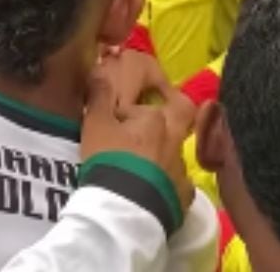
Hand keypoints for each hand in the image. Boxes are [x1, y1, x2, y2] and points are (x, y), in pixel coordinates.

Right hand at [79, 48, 195, 213]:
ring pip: (176, 153)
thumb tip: (101, 70)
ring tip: (143, 172)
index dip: (129, 116)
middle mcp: (175, 139)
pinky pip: (179, 185)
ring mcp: (182, 168)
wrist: (126, 208)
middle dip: (169, 118)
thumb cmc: (109, 161)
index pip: (143, 109)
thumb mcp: (95, 126)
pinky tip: (154, 193)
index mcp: (155, 119)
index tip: (116, 126)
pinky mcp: (184, 195)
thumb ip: (99, 97)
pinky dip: (168, 186)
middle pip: (181, 116)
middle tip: (147, 132)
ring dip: (163, 157)